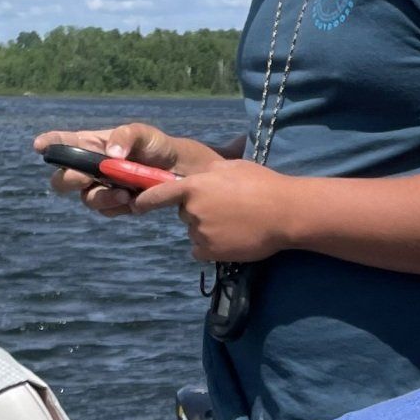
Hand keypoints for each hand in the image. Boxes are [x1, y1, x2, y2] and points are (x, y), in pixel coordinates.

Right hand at [33, 119, 188, 218]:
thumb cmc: (155, 145)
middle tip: (84, 178)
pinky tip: (131, 199)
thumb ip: (125, 137)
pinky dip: (116, 205)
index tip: (40, 146)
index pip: (62, 143)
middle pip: (62, 180)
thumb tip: (110, 154)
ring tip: (123, 192)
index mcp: (89, 145)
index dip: (48, 144)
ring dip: (101, 197)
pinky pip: (105, 210)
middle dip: (69, 180)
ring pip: (85, 199)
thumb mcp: (143, 133)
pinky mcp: (114, 205)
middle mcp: (89, 168)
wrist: (178, 170)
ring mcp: (100, 188)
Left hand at [131, 153, 299, 264]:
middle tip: (226, 209)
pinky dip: (212, 247)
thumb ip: (209, 172)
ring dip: (208, 230)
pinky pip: (201, 251)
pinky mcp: (211, 252)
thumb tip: (201, 176)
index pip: (158, 195)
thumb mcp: (232, 167)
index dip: (145, 201)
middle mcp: (191, 210)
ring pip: (195, 232)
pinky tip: (231, 239)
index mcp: (193, 186)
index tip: (136, 206)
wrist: (284, 213)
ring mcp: (200, 233)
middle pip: (184, 214)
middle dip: (198, 212)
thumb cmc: (262, 185)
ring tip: (235, 224)